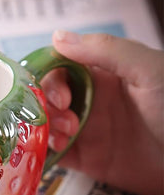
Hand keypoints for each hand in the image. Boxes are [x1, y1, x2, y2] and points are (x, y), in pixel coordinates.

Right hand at [43, 31, 163, 194]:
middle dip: (48, 106)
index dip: (51, 79)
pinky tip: (57, 149)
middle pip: (48, 97)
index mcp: (101, 74)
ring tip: (67, 136)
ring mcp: (85, 130)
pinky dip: (46, 149)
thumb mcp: (148, 70)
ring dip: (47, 127)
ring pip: (47, 123)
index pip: (60, 68)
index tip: (61, 96)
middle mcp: (88, 100)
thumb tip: (57, 37)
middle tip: (68, 120)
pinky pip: (55, 152)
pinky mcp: (84, 158)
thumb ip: (105, 50)